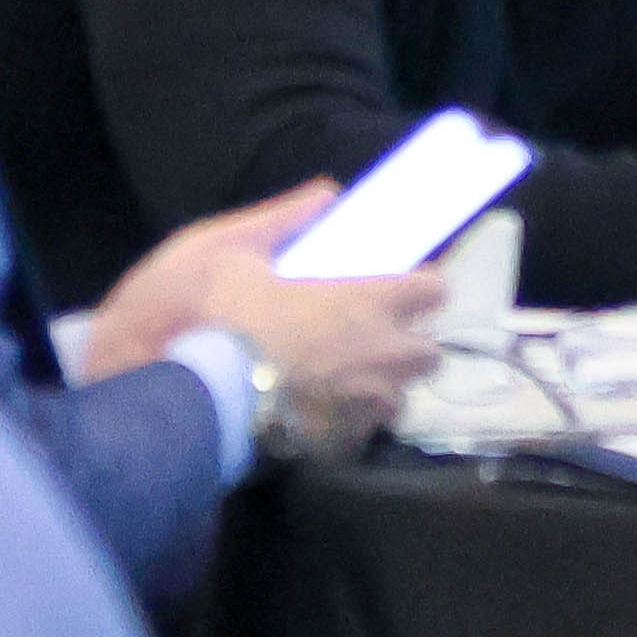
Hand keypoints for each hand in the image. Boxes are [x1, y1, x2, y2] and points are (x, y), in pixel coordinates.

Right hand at [78, 185, 443, 453]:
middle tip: (375, 340)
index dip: (421, 289)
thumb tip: (326, 192)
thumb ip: (286, 220)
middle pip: (429, 354)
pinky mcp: (345, 444)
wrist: (203, 398)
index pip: (434, 291)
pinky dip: (350, 424)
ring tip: (346, 383)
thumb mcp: (238, 253)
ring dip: (382, 389)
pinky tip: (319, 415)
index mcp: (369, 303)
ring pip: (400, 399)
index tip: (404, 289)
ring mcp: (367, 405)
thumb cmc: (224, 318)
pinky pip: (363, 433)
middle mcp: (383, 356)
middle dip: (410, 346)